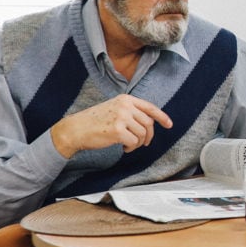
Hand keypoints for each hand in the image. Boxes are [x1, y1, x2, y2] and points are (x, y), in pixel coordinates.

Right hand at [50, 94, 172, 157]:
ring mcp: (121, 117)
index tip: (169, 125)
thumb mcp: (114, 109)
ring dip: (138, 143)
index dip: (162, 117)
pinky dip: (131, 147)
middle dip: (148, 136)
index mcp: (125, 99)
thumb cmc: (94, 121)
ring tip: (128, 144)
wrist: (76, 129)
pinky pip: (134, 142)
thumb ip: (131, 112)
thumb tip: (150, 122)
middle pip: (148, 123)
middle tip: (143, 143)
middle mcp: (125, 106)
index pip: (150, 107)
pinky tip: (123, 147)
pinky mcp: (117, 130)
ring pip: (143, 134)